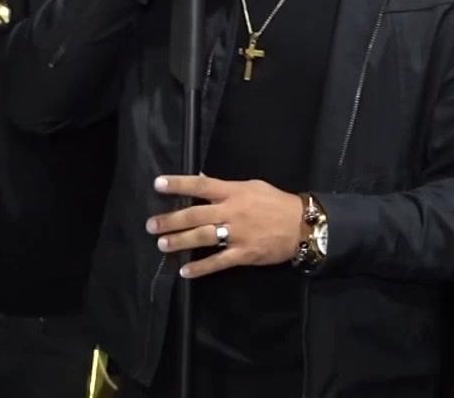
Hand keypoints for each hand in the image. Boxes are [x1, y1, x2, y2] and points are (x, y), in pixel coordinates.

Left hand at [146, 175, 302, 278]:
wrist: (301, 225)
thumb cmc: (276, 202)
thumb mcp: (252, 186)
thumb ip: (226, 187)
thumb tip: (203, 182)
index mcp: (233, 192)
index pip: (201, 186)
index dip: (179, 185)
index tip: (158, 184)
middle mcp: (232, 212)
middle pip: (195, 215)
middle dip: (171, 220)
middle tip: (152, 225)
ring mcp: (237, 234)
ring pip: (202, 238)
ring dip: (180, 241)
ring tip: (162, 245)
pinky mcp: (243, 254)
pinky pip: (218, 262)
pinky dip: (200, 267)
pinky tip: (185, 271)